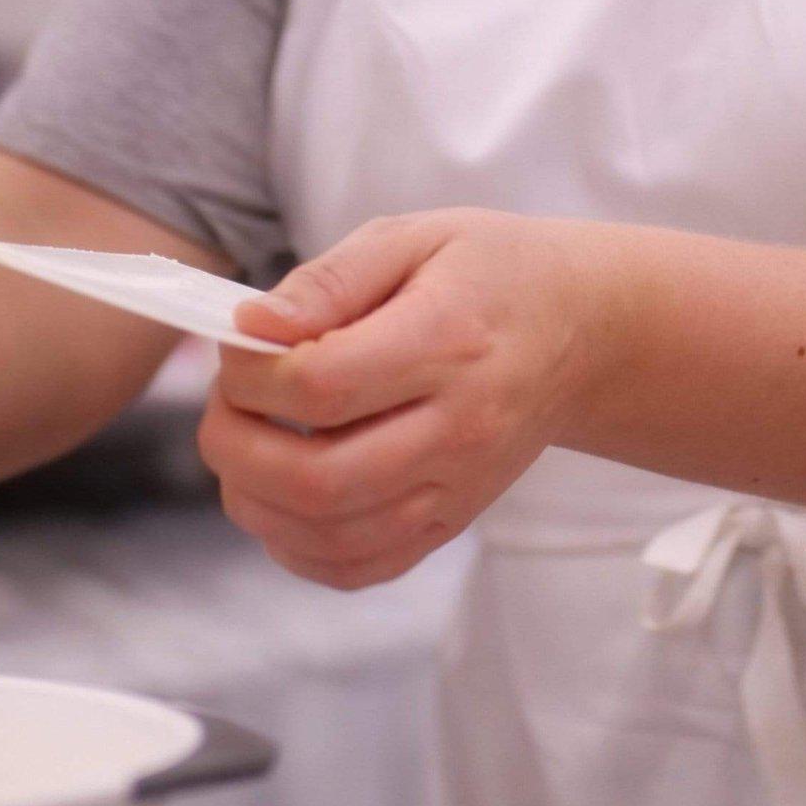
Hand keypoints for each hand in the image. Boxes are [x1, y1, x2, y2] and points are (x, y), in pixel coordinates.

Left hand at [199, 209, 614, 588]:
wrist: (581, 332)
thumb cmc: (492, 274)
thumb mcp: (416, 237)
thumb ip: (329, 280)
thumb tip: (251, 326)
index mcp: (448, 343)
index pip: (321, 386)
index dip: (251, 374)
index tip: (237, 346)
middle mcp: (458, 430)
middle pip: (316, 477)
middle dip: (234, 444)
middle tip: (225, 403)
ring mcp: (457, 489)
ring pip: (327, 533)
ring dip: (253, 498)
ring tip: (244, 444)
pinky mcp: (450, 522)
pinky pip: (357, 567)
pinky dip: (295, 545)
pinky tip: (279, 497)